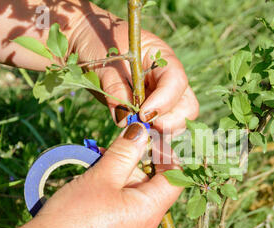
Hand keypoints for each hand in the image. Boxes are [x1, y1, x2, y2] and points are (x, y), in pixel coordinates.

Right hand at [20, 123, 181, 227]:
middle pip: (151, 188)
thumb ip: (126, 151)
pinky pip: (123, 217)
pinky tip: (89, 194)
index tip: (149, 140)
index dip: (166, 156)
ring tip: (93, 173)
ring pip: (134, 201)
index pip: (175, 179)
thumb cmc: (72, 217)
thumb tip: (142, 131)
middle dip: (133, 167)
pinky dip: (112, 200)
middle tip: (107, 155)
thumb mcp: (102, 177)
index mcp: (150, 213)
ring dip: (118, 181)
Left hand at [68, 7, 198, 133]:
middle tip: (143, 127)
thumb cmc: (97, 44)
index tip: (143, 115)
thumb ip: (115, 89)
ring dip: (160, 132)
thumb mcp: (104, 63)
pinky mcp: (150, 113)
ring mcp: (161, 97)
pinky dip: (151, 137)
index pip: (176, 82)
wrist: (86, 44)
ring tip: (135, 132)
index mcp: (162, 58)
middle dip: (170, 122)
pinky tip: (134, 138)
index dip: (164, 102)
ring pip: (177, 122)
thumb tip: (124, 120)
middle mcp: (167, 80)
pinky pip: (160, 129)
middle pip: (187, 107)